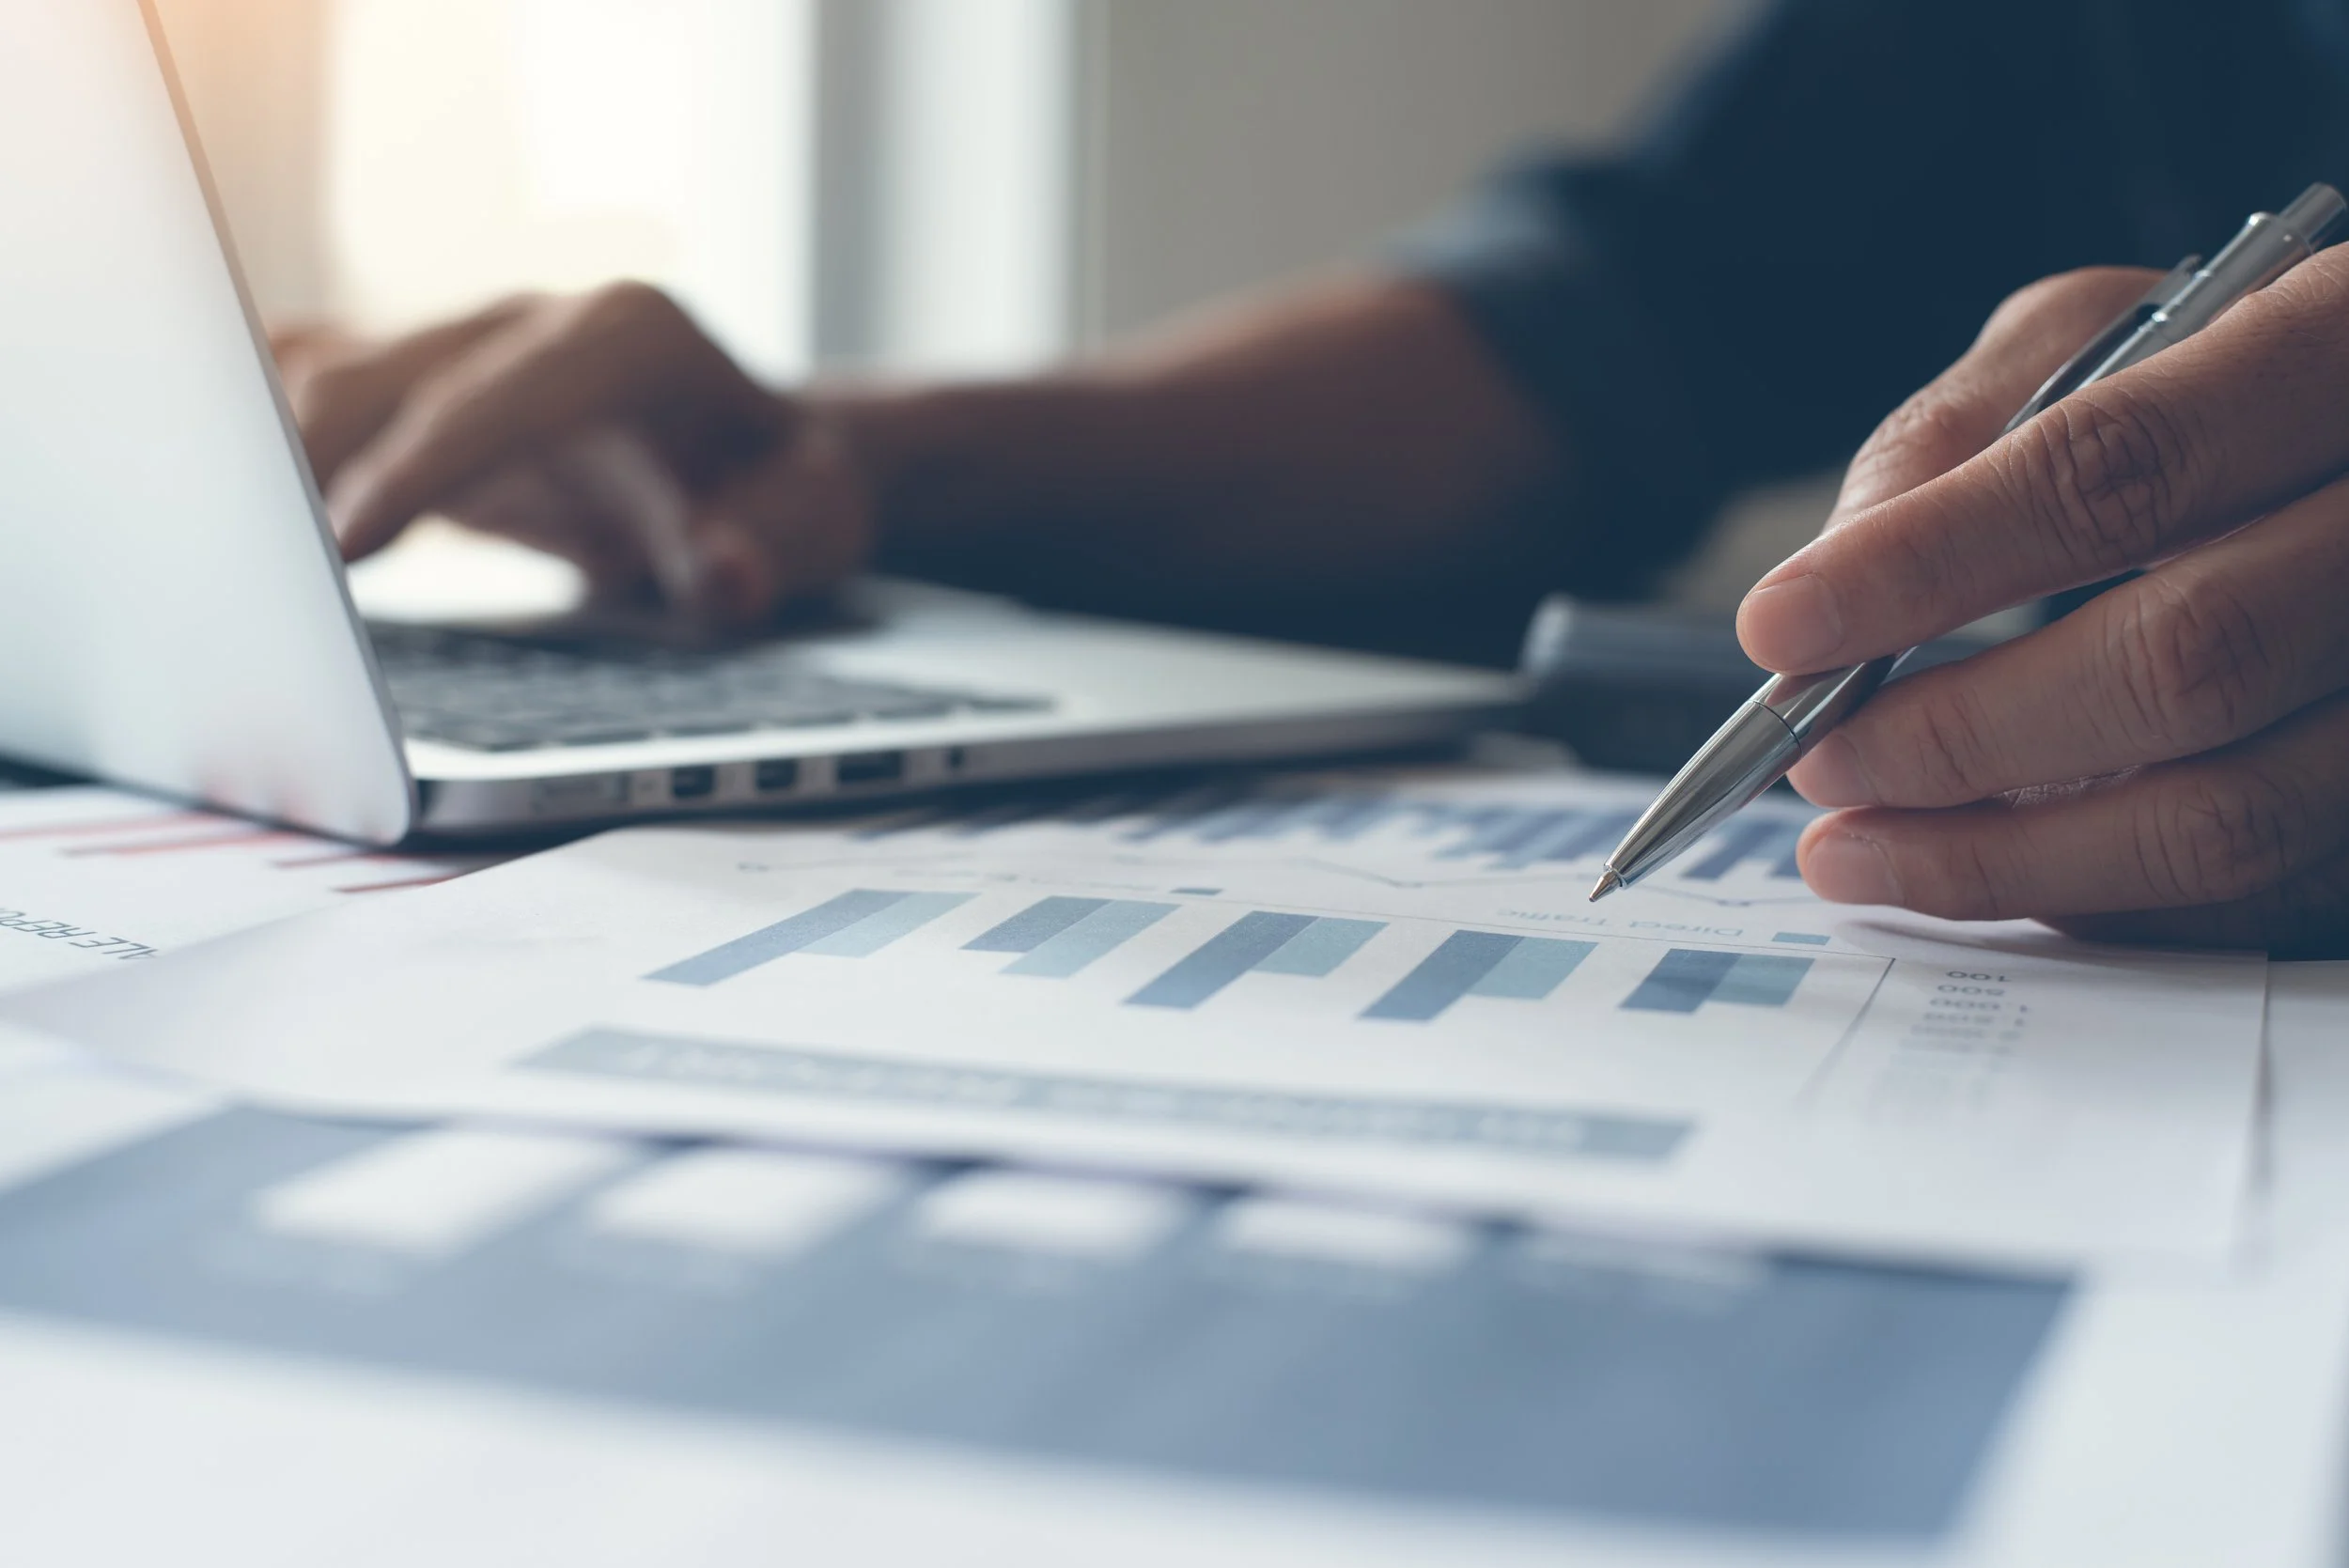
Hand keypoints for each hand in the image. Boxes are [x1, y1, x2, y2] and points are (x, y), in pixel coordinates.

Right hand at [274, 284, 871, 625]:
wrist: (772, 462)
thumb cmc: (784, 492)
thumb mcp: (804, 525)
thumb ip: (762, 551)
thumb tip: (725, 573)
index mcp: (622, 334)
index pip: (495, 398)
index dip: (415, 469)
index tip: (345, 545)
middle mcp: (529, 321)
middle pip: (387, 379)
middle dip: (310, 464)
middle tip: (253, 573)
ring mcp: (468, 347)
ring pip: (334, 384)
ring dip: (273, 464)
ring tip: (229, 563)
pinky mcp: (426, 391)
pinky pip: (326, 400)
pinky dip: (276, 455)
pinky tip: (239, 527)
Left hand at [1738, 258, 2348, 956]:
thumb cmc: (2227, 376)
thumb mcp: (2103, 335)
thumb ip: (1962, 431)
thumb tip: (1832, 571)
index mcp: (2338, 346)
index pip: (2116, 470)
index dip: (1928, 563)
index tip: (1783, 627)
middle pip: (2184, 662)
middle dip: (1958, 733)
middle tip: (1817, 757)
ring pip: (2229, 813)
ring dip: (2005, 857)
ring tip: (1856, 849)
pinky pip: (2259, 887)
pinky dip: (2096, 898)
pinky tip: (1988, 869)